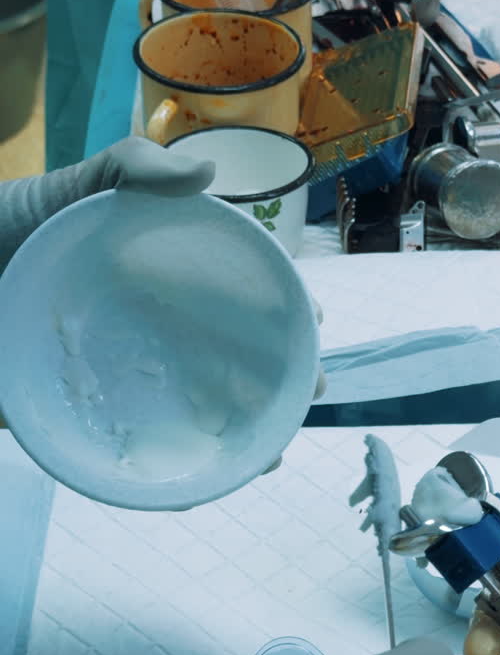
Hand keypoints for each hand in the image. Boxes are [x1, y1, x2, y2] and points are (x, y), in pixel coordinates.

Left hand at [0, 137, 324, 451]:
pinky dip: (179, 477)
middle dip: (280, 385)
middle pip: (231, 366)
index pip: (236, 299)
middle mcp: (154, 337)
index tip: (313, 319)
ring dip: (243, 440)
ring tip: (270, 453)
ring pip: (198, 418)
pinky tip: (207, 487)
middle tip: (308, 393)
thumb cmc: (14, 227)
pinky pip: (144, 456)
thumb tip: (206, 172)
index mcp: (160, 284)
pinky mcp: (92, 422)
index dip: (282, 310)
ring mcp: (127, 382)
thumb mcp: (74, 187)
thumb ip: (132, 168)